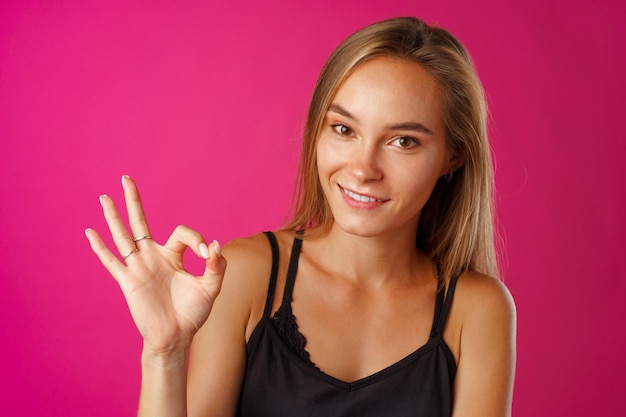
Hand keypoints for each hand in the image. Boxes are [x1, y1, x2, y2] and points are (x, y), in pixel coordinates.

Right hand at [85, 175, 225, 353]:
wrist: (176, 336)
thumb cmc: (192, 313)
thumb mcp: (211, 287)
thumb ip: (216, 266)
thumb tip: (214, 244)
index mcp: (173, 255)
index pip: (182, 233)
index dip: (196, 239)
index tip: (206, 254)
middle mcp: (153, 257)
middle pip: (140, 222)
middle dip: (134, 200)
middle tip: (126, 178)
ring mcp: (139, 268)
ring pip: (123, 236)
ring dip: (114, 217)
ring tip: (104, 197)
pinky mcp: (128, 281)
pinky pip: (112, 262)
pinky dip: (101, 248)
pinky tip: (90, 232)